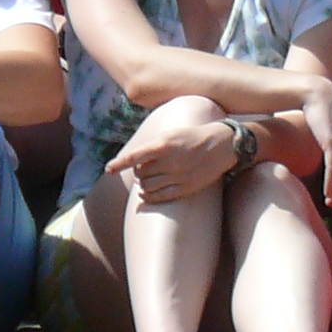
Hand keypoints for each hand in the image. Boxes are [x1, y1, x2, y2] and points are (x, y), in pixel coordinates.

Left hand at [109, 116, 244, 206]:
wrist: (222, 144)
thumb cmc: (193, 136)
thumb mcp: (172, 133)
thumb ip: (154, 146)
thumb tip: (135, 159)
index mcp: (164, 144)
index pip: (135, 156)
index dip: (119, 163)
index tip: (109, 169)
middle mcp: (170, 161)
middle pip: (140, 173)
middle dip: (138, 172)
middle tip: (143, 169)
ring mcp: (178, 176)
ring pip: (148, 187)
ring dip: (143, 185)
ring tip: (146, 180)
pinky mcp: (186, 188)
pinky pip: (160, 197)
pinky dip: (149, 197)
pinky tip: (146, 194)